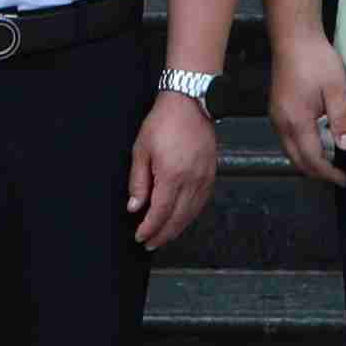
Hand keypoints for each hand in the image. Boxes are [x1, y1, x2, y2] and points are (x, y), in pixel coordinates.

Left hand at [128, 87, 218, 252]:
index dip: (150, 228)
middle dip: (163, 234)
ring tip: (164, 236)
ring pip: (191, 213)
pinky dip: (190, 215)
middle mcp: (192, 181)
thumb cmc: (164, 122)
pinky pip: (201, 202)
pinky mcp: (211, 174)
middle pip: (177, 218)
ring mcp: (204, 178)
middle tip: (150, 243)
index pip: (160, 213)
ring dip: (177, 228)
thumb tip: (135, 206)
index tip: (141, 237)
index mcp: (172, 175)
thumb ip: (138, 181)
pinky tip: (181, 218)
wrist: (190, 102)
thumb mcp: (141, 150)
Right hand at [274, 27, 345, 190]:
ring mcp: (276, 116)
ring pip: (290, 151)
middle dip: (317, 173)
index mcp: (297, 120)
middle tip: (337, 176)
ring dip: (308, 161)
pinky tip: (315, 144)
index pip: (312, 159)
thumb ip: (341, 120)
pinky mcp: (276, 109)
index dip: (328, 173)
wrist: (294, 38)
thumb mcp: (337, 89)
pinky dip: (300, 149)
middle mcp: (282, 122)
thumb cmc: (316, 59)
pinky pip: (287, 139)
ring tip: (329, 163)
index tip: (343, 179)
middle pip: (297, 160)